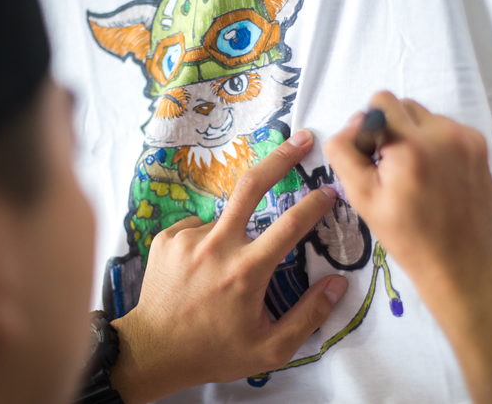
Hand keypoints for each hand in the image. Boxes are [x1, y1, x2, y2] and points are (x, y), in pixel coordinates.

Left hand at [111, 129, 347, 403]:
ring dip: (236, 233)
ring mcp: (188, 238)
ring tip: (223, 275)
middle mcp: (217, 245)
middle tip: (302, 139)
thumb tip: (339, 284)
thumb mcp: (270, 349)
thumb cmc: (215, 351)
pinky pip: (199, 228)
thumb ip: (310, 316)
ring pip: (225, 219)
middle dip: (281, 157)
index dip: (316, 203)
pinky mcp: (167, 238)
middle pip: (253, 185)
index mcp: (247, 269)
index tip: (331, 191)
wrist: (153, 351)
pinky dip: (209, 241)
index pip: (292, 223)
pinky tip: (202, 271)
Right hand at [324, 92, 491, 296]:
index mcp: (410, 145)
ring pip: (424, 116)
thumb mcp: (362, 198)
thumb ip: (346, 152)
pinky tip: (436, 177)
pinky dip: (435, 144)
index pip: (379, 102)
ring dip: (412, 135)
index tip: (374, 162)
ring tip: (416, 175)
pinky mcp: (481, 146)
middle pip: (402, 105)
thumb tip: (352, 125)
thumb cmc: (409, 238)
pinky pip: (446, 129)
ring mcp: (466, 138)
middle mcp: (443, 133)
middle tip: (391, 169)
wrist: (465, 265)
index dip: (368, 131)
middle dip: (389, 129)